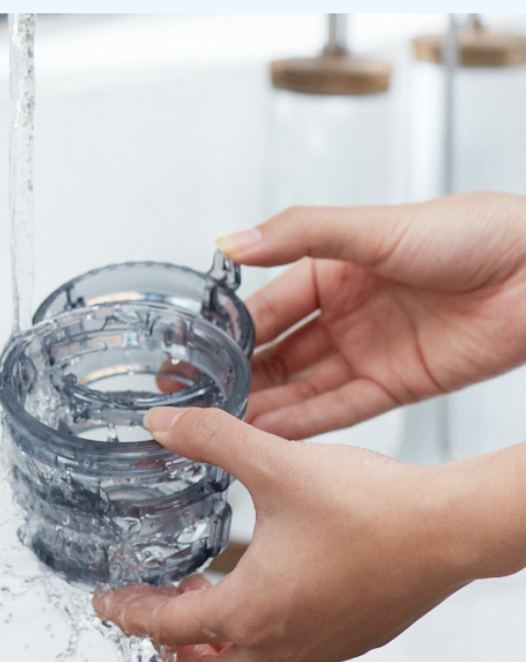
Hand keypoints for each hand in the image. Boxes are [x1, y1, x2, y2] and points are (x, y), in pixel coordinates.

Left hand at [94, 405, 480, 661]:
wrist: (450, 530)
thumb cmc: (374, 509)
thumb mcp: (278, 463)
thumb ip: (213, 440)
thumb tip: (165, 422)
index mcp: (251, 612)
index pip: (167, 629)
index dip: (128, 614)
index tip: (109, 602)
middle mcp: (282, 647)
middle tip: (165, 623)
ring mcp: (320, 651)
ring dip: (221, 656)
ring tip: (213, 608)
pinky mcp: (352, 642)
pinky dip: (265, 644)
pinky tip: (275, 594)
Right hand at [218, 192, 525, 439]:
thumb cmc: (472, 233)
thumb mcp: (372, 227)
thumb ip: (300, 234)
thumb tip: (233, 241)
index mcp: (336, 266)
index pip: (268, 305)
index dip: (230, 331)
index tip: (189, 353)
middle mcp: (350, 311)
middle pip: (281, 351)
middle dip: (239, 376)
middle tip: (192, 399)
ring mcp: (372, 349)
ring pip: (305, 386)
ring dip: (266, 406)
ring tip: (222, 425)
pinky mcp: (399, 384)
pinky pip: (342, 408)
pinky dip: (307, 423)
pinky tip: (271, 433)